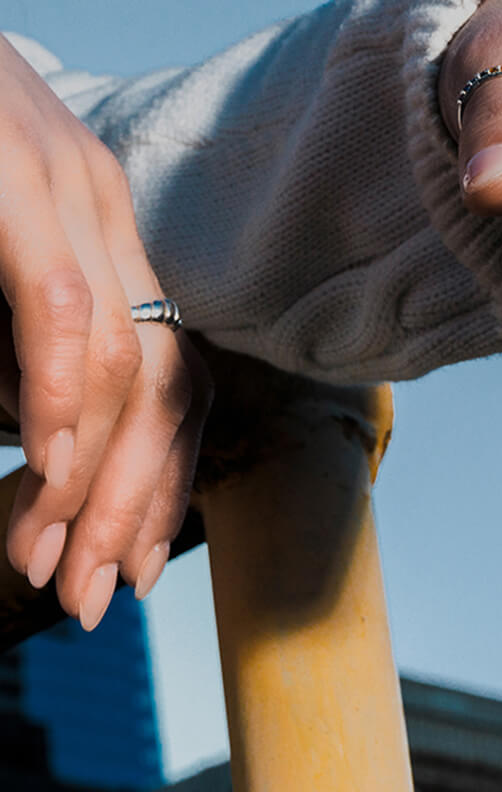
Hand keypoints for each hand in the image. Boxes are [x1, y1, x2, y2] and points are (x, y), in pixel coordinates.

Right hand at [0, 36, 210, 626]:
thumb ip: (19, 348)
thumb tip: (45, 445)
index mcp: (108, 236)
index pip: (172, 388)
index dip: (160, 489)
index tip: (130, 571)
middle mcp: (108, 213)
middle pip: (167, 392)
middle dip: (133, 508)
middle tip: (96, 597)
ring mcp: (68, 187)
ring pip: (122, 366)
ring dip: (91, 478)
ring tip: (54, 554)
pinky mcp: (15, 173)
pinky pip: (61, 307)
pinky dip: (59, 394)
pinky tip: (47, 463)